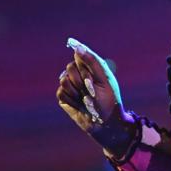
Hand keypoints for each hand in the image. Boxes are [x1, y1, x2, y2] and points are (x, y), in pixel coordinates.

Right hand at [56, 38, 134, 156]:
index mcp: (91, 68)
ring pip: (64, 80)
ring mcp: (71, 86)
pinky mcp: (65, 98)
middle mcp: (79, 75)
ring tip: (86, 99)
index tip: (91, 78)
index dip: (85, 67)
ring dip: (77, 91)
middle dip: (81, 80)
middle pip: (70, 67)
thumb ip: (92, 62)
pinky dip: (72, 100)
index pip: (79, 56)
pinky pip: (61, 92)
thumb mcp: (104, 79)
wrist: (106, 122)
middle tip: (91, 91)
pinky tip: (80, 105)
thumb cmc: (109, 100)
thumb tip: (77, 47)